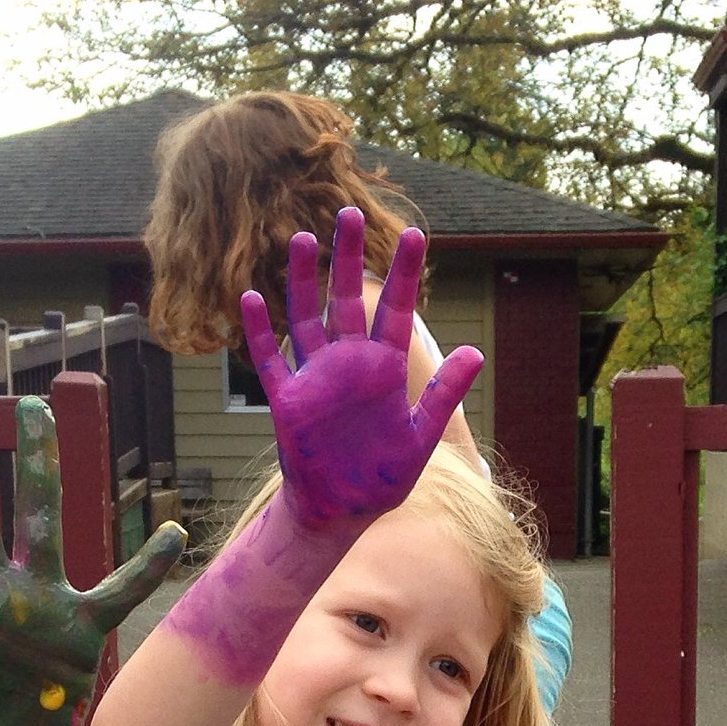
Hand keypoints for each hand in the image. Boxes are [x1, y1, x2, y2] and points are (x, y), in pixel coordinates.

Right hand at [240, 207, 480, 531]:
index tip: (416, 236)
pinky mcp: (287, 400)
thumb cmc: (382, 478)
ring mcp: (316, 379)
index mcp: (385, 370)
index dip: (407, 275)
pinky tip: (252, 299)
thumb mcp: (420, 438)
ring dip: (302, 281)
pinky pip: (270, 361)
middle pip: (347, 300)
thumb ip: (443, 395)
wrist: (341, 512)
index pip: (397, 311)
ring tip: (300, 239)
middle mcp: (349, 365)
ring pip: (306, 318)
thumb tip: (475, 352)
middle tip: (348, 213)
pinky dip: (260, 333)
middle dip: (348, 258)